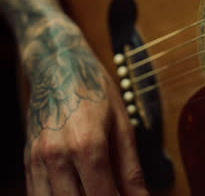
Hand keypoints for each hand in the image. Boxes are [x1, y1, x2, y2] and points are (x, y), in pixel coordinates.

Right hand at [22, 24, 148, 195]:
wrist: (58, 67)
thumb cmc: (94, 90)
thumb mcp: (123, 126)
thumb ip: (131, 169)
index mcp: (86, 144)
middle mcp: (56, 156)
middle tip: (114, 194)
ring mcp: (37, 160)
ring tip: (97, 191)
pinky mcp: (28, 161)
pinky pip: (36, 195)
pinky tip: (76, 191)